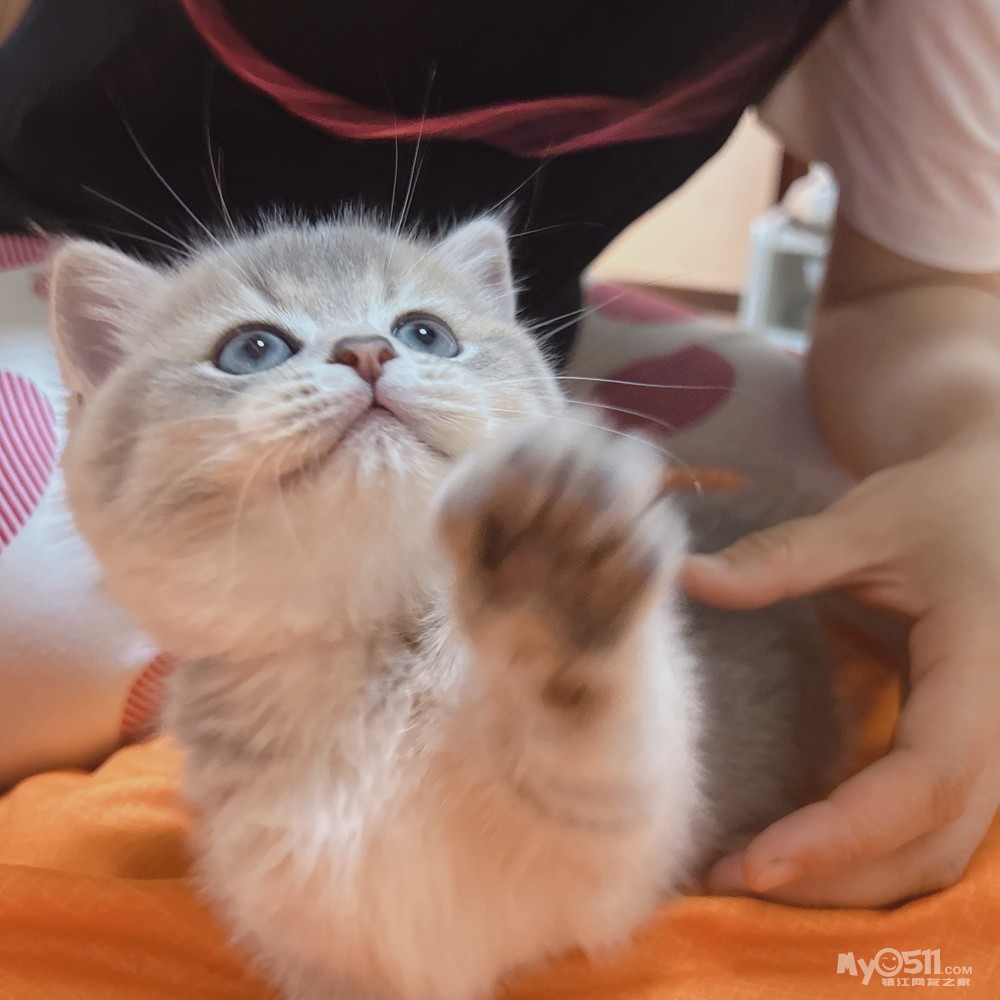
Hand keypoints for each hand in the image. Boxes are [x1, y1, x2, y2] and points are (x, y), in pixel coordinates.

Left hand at [683, 428, 999, 906]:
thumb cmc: (942, 506)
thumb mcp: (866, 521)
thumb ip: (779, 559)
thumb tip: (684, 576)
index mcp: (985, 664)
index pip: (927, 776)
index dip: (845, 831)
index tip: (754, 862)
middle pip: (931, 840)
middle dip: (831, 878)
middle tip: (720, 879)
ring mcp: (996, 748)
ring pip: (937, 853)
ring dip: (847, 882)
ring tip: (742, 876)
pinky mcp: (972, 754)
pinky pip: (929, 831)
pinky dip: (865, 856)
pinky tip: (793, 848)